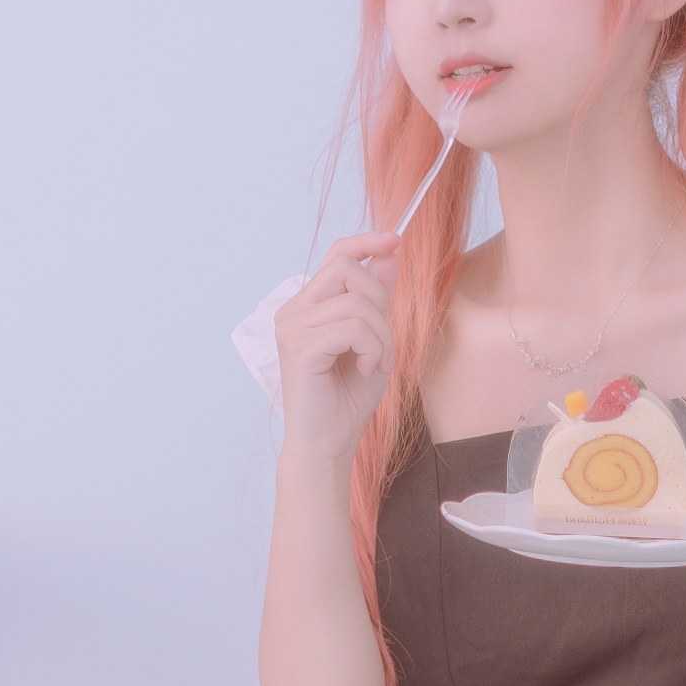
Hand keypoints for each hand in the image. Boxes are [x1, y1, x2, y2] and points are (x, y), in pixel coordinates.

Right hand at [274, 236, 399, 468]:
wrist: (328, 445)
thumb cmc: (346, 401)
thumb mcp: (373, 342)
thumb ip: (377, 301)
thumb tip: (387, 257)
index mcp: (307, 308)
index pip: (335, 256)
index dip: (366, 242)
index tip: (394, 240)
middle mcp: (293, 312)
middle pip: (346, 269)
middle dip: (380, 302)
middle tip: (384, 344)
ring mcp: (292, 328)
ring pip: (355, 302)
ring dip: (382, 335)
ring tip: (378, 364)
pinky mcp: (299, 348)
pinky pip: (352, 328)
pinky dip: (373, 349)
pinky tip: (368, 370)